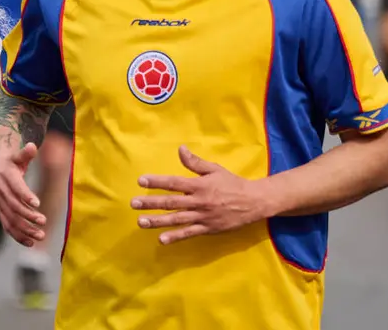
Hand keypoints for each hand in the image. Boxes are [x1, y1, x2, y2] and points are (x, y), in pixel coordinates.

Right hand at [0, 142, 45, 246]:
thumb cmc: (9, 161)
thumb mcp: (16, 155)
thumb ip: (25, 153)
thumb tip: (33, 146)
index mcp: (4, 175)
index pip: (15, 186)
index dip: (25, 195)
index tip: (37, 203)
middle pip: (13, 205)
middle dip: (28, 215)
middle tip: (43, 221)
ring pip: (10, 218)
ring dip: (25, 229)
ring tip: (40, 235)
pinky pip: (6, 225)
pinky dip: (18, 235)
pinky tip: (31, 242)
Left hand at [132, 145, 268, 244]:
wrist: (254, 202)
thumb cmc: (232, 183)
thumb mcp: (215, 169)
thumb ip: (195, 162)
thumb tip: (180, 149)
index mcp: (199, 185)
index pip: (173, 183)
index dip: (156, 182)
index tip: (140, 181)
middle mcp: (198, 201)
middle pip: (170, 202)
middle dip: (150, 203)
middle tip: (133, 204)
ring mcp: (203, 216)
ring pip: (176, 219)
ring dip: (157, 221)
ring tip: (141, 222)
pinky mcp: (208, 228)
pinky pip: (189, 233)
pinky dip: (175, 237)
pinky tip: (161, 239)